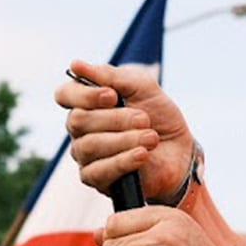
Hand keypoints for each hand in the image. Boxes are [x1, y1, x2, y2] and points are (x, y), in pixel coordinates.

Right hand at [55, 59, 195, 201]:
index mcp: (87, 103)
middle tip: (144, 118)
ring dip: (124, 139)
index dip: (84, 95)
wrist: (181, 151)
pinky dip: (123, 160)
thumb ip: (111, 76)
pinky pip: (99, 171)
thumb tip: (75, 65)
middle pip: (78, 120)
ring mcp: (86, 156)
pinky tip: (143, 154)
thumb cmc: (159, 117)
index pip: (65, 95)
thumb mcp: (142, 88)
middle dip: (115, 118)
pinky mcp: (97, 180)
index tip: (112, 95)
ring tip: (151, 137)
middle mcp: (80, 130)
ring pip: (89, 145)